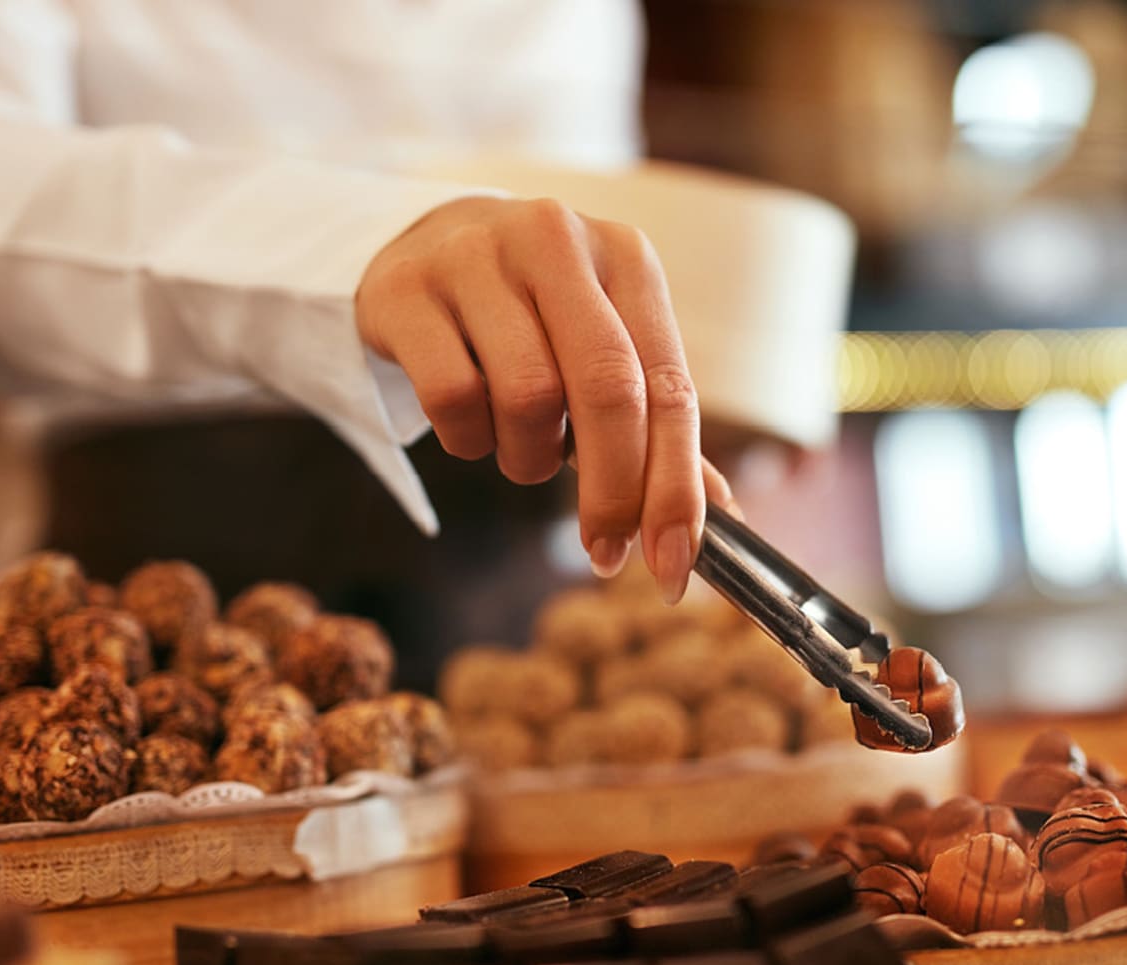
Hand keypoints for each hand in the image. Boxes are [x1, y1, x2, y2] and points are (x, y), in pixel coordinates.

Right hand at [356, 195, 733, 602]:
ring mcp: (475, 258)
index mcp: (625, 258)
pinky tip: (471, 425)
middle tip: (605, 549)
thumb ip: (656, 426)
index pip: (670, 385)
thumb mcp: (605, 348)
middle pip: (609, 389)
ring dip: (529, 458)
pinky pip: (452, 399)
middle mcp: (556, 241)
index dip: (676, 486)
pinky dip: (469, 440)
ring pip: (527, 398)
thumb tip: (720, 517)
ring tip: (521, 446)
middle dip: (614, 491)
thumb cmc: (533, 314)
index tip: (673, 561)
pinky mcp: (405, 290)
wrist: (426, 243)